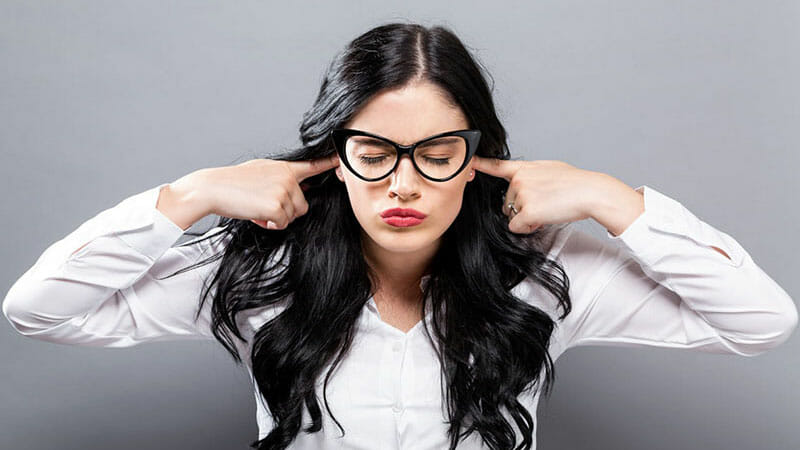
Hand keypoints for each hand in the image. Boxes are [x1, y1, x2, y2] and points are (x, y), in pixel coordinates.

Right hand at [200, 154, 339, 229]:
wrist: (213, 188)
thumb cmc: (233, 183)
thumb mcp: (261, 171)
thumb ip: (280, 177)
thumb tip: (296, 186)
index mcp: (285, 168)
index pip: (312, 166)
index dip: (329, 164)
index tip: (342, 160)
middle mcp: (288, 178)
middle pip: (302, 205)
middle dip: (286, 211)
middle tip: (263, 204)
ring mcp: (284, 191)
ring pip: (293, 216)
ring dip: (277, 218)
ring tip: (257, 207)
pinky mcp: (278, 206)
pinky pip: (283, 223)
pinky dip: (270, 224)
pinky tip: (257, 214)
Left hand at [470, 156, 598, 232]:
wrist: (590, 192)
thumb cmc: (575, 183)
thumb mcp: (550, 169)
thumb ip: (532, 175)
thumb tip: (523, 183)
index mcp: (525, 168)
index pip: (497, 166)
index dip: (480, 164)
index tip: (468, 162)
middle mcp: (519, 179)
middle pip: (506, 203)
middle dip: (521, 208)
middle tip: (544, 202)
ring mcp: (522, 194)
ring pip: (512, 216)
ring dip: (526, 218)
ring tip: (547, 208)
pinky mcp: (527, 210)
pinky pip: (517, 227)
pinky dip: (528, 227)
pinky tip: (543, 218)